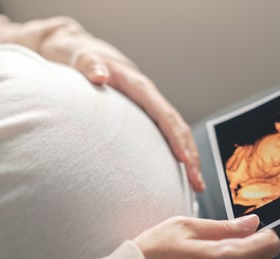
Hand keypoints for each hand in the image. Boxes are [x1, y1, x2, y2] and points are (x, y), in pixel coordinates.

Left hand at [36, 18, 204, 191]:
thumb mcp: (82, 59)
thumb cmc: (81, 58)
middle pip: (178, 127)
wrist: (82, 53)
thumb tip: (98, 75)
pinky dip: (176, 153)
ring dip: (189, 158)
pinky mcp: (143, 115)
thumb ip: (89, 66)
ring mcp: (148, 107)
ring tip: (197, 186)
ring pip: (176, 133)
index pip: (164, 115)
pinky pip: (165, 134)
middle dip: (191, 156)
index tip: (187, 161)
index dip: (177, 139)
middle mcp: (149, 97)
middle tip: (198, 184)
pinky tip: (179, 173)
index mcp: (139, 86)